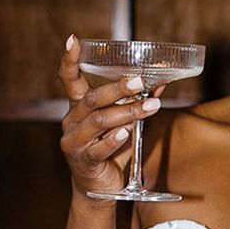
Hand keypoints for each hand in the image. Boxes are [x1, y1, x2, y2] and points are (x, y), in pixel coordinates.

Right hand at [59, 35, 162, 198]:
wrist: (100, 188)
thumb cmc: (111, 151)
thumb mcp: (125, 124)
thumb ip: (137, 104)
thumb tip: (160, 84)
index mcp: (78, 108)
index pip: (70, 80)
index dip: (70, 60)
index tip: (73, 40)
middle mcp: (71, 121)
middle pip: (92, 99)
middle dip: (117, 89)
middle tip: (139, 81)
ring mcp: (74, 141)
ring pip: (99, 122)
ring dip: (126, 113)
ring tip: (149, 107)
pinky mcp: (83, 161)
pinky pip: (98, 148)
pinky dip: (113, 140)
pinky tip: (126, 133)